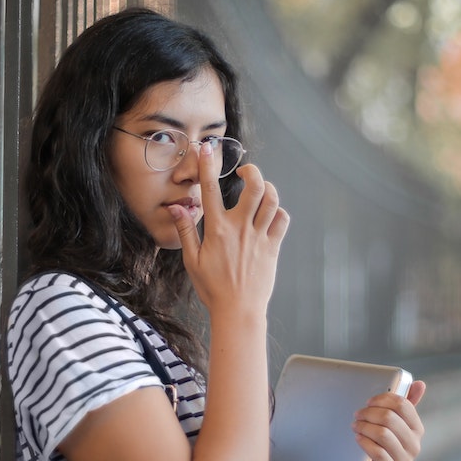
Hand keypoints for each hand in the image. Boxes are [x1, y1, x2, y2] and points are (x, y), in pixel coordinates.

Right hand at [169, 143, 289, 317]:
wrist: (238, 311)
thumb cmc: (212, 288)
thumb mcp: (192, 260)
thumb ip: (186, 231)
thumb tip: (177, 207)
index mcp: (217, 230)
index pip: (210, 189)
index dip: (207, 165)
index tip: (206, 149)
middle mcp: (240, 229)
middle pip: (255, 186)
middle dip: (252, 171)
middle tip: (245, 172)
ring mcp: (259, 237)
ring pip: (272, 200)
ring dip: (267, 188)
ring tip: (259, 190)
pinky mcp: (273, 247)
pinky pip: (282, 219)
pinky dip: (278, 211)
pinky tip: (269, 214)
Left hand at [354, 380, 425, 460]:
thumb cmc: (385, 445)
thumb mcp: (395, 424)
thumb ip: (406, 404)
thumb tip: (419, 384)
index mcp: (417, 429)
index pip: (403, 405)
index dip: (382, 400)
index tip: (369, 402)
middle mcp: (415, 445)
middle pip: (390, 419)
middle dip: (369, 413)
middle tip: (358, 415)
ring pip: (383, 435)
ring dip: (365, 427)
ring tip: (356, 426)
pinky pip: (379, 454)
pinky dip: (365, 443)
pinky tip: (359, 439)